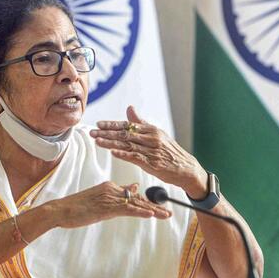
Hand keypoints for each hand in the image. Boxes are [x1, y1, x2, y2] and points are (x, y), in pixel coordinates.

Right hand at [48, 182, 170, 228]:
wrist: (60, 210)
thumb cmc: (75, 206)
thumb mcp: (96, 198)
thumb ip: (112, 195)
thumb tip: (131, 189)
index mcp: (109, 186)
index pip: (132, 193)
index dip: (146, 200)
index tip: (159, 204)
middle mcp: (112, 189)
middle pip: (138, 198)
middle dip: (155, 205)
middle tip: (169, 211)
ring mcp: (110, 198)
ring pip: (136, 204)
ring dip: (153, 210)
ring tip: (166, 215)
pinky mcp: (106, 207)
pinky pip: (128, 210)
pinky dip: (140, 212)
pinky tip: (151, 215)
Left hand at [90, 106, 207, 198]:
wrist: (186, 169)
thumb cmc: (170, 152)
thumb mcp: (157, 134)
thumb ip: (141, 123)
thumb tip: (129, 108)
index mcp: (151, 130)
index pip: (128, 125)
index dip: (112, 125)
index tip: (98, 124)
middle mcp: (151, 138)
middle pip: (125, 134)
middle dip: (106, 133)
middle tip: (92, 132)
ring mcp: (152, 151)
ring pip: (128, 145)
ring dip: (111, 143)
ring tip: (97, 141)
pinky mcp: (153, 164)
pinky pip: (136, 158)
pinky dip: (124, 154)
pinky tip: (113, 153)